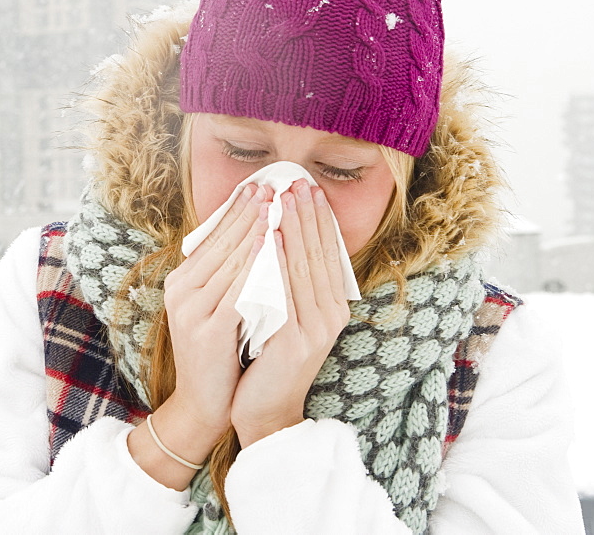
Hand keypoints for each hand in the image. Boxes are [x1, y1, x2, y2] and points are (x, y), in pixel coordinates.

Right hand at [161, 182, 269, 437]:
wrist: (205, 403)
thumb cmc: (218, 352)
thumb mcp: (216, 306)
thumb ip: (227, 273)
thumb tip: (253, 234)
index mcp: (182, 281)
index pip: (212, 236)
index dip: (237, 210)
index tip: (260, 186)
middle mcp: (181, 290)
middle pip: (220, 243)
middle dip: (248, 213)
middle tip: (272, 186)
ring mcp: (191, 310)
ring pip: (230, 262)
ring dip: (255, 232)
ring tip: (275, 207)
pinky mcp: (207, 330)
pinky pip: (238, 291)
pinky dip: (257, 268)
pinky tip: (272, 250)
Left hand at [231, 180, 350, 447]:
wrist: (264, 411)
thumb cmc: (268, 360)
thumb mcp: (284, 315)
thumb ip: (288, 283)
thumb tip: (281, 238)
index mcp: (330, 306)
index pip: (326, 253)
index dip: (318, 219)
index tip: (306, 188)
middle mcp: (330, 314)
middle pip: (319, 254)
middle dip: (308, 215)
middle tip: (298, 181)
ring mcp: (315, 327)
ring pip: (305, 267)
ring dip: (296, 228)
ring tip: (286, 198)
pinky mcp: (295, 339)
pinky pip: (287, 290)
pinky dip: (281, 260)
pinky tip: (274, 236)